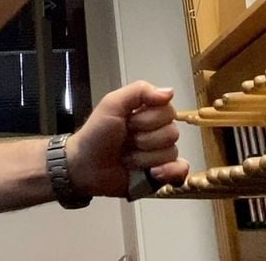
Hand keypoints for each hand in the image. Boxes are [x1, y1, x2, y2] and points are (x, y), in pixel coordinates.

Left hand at [64, 80, 189, 197]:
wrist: (85, 166)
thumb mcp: (112, 104)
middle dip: (144, 140)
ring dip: (144, 158)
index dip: (148, 120)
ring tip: (127, 158)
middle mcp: (158, 132)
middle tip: (126, 141)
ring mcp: (160, 154)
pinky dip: (170, 172)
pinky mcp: (160, 175)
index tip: (128, 123)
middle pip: (172, 133)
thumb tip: (170, 92)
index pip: (168, 111)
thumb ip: (139, 91)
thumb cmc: (96, 133)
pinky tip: (153, 173)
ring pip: (171, 153)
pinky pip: (180, 172)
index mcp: (149, 113)